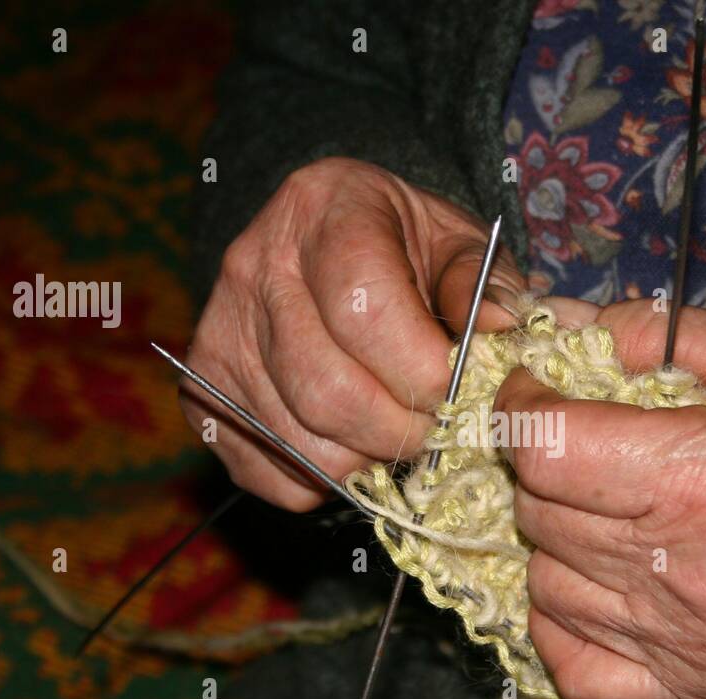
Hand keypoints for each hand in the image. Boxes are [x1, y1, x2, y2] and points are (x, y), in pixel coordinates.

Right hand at [182, 157, 523, 510]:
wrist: (331, 243)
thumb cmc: (406, 247)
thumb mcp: (456, 242)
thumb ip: (481, 284)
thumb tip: (501, 327)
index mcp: (325, 211)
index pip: (365, 311)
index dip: (422, 371)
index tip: (459, 392)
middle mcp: (255, 267)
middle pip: (327, 388)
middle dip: (400, 431)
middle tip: (437, 431)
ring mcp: (219, 331)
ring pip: (300, 438)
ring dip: (366, 460)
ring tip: (398, 432)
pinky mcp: (204, 390)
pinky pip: (267, 469)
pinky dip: (321, 479)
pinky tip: (351, 441)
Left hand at [495, 299, 705, 698]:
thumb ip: (669, 337)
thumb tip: (581, 328)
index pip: (548, 452)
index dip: (520, 409)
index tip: (535, 389)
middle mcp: (687, 574)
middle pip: (540, 516)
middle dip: (542, 463)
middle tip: (578, 434)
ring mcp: (691, 642)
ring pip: (547, 588)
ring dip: (552, 536)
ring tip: (595, 502)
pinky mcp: (704, 686)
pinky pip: (579, 673)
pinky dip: (562, 624)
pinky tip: (589, 584)